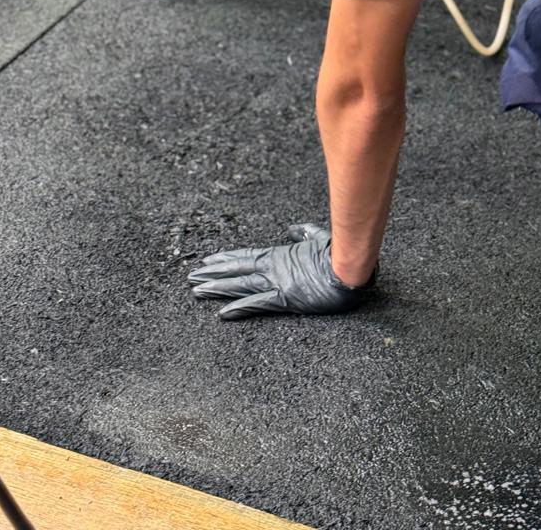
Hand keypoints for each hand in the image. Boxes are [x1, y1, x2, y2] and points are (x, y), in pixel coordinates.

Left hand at [188, 223, 377, 319]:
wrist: (349, 268)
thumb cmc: (337, 254)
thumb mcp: (319, 238)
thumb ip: (305, 232)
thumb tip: (294, 228)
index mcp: (280, 255)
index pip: (246, 256)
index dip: (225, 259)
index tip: (207, 261)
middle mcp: (273, 267)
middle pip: (236, 269)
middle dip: (213, 274)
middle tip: (191, 277)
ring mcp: (277, 282)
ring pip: (240, 285)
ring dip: (217, 288)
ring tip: (197, 290)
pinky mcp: (285, 298)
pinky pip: (257, 304)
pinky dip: (238, 308)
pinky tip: (222, 313)